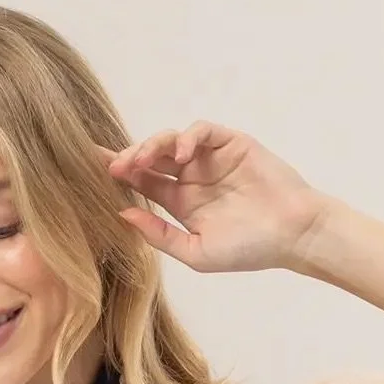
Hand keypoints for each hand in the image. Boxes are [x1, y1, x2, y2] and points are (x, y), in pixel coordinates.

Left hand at [98, 123, 329, 272]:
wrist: (291, 234)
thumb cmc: (249, 250)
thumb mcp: (196, 253)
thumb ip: (160, 236)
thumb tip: (122, 214)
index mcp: (180, 203)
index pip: (142, 183)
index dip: (119, 174)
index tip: (91, 170)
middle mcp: (192, 177)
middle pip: (151, 158)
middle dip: (128, 157)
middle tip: (112, 166)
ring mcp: (210, 158)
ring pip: (171, 141)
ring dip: (152, 146)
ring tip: (141, 159)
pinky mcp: (231, 143)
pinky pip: (202, 131)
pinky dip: (188, 136)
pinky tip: (182, 153)